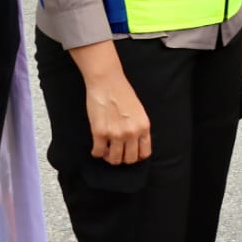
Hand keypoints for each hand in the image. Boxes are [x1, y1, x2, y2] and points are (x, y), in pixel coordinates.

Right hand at [70, 41, 149, 164]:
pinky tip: (96, 147)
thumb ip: (139, 127)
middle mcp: (132, 132)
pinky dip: (97, 153)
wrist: (107, 81)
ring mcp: (116, 134)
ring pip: (114, 160)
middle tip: (116, 152)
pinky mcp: (100, 132)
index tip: (130, 153)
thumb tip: (135, 143)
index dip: (137, 156)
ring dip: (109, 157)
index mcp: (144, 127)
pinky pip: (98, 153)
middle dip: (123, 158)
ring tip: (106, 150)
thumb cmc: (122, 93)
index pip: (144, 153)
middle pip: (129, 159)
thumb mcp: (139, 111)